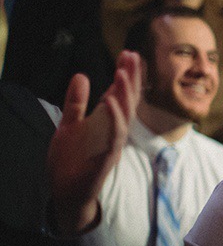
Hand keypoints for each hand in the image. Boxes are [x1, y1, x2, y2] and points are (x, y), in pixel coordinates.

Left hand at [47, 51, 140, 234]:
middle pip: (127, 101)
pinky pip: (114, 137)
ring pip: (124, 116)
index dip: (125, 75)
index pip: (120, 95)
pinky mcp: (106, 158)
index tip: (128, 54)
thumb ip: (76, 102)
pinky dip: (114, 119)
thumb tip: (81, 75)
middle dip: (130, 79)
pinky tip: (109, 102)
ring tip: (121, 74)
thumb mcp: (68, 125)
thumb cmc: (70, 162)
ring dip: (124, 95)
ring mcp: (113, 145)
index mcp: (105, 123)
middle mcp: (114, 131)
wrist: (66, 192)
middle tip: (132, 55)